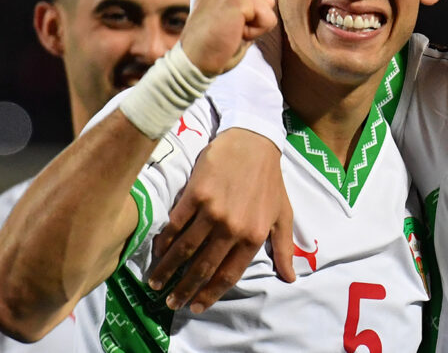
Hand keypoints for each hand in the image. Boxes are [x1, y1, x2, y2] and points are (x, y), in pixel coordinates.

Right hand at [147, 129, 295, 312]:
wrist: (253, 141)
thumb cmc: (269, 180)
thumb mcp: (283, 214)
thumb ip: (284, 248)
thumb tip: (290, 278)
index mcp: (254, 236)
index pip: (228, 274)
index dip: (210, 294)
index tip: (196, 306)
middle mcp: (232, 228)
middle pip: (203, 267)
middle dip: (184, 289)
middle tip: (170, 302)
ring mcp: (212, 211)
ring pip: (184, 250)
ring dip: (168, 270)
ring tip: (156, 283)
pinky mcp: (195, 195)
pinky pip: (175, 226)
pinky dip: (164, 242)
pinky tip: (157, 253)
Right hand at [181, 0, 277, 75]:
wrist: (194, 59)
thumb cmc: (213, 39)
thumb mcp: (230, 8)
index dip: (249, 14)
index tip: (225, 20)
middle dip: (253, 19)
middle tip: (226, 27)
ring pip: (269, 9)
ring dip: (254, 26)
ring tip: (228, 29)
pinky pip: (269, 21)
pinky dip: (254, 33)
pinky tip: (231, 32)